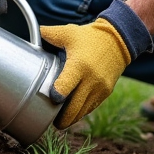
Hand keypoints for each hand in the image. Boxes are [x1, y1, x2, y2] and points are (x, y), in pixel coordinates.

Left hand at [39, 0, 153, 128]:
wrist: (118, 40)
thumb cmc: (90, 37)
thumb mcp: (69, 33)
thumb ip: (49, 34)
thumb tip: (34, 32)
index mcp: (79, 65)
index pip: (65, 87)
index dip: (56, 96)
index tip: (50, 99)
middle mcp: (90, 80)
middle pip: (74, 108)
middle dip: (61, 119)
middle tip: (50, 120)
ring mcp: (99, 88)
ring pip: (82, 112)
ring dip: (70, 118)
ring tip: (59, 119)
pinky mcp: (105, 92)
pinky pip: (90, 108)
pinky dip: (80, 112)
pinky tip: (72, 112)